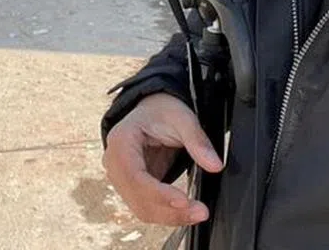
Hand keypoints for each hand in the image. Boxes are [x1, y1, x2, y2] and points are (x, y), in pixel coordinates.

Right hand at [102, 93, 223, 225]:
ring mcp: (121, 178)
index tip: (184, 201)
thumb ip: (197, 141)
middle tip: (201, 212)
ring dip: (170, 216)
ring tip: (198, 213)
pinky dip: (167, 213)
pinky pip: (147, 207)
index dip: (158, 193)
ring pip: (141, 208)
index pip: (135, 176)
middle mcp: (114, 162)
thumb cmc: (162, 111)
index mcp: (121, 141)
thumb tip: (215, 166)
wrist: (153, 111)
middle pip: (138, 198)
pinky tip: (187, 211)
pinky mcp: (132, 188)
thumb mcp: (182, 118)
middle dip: (169, 210)